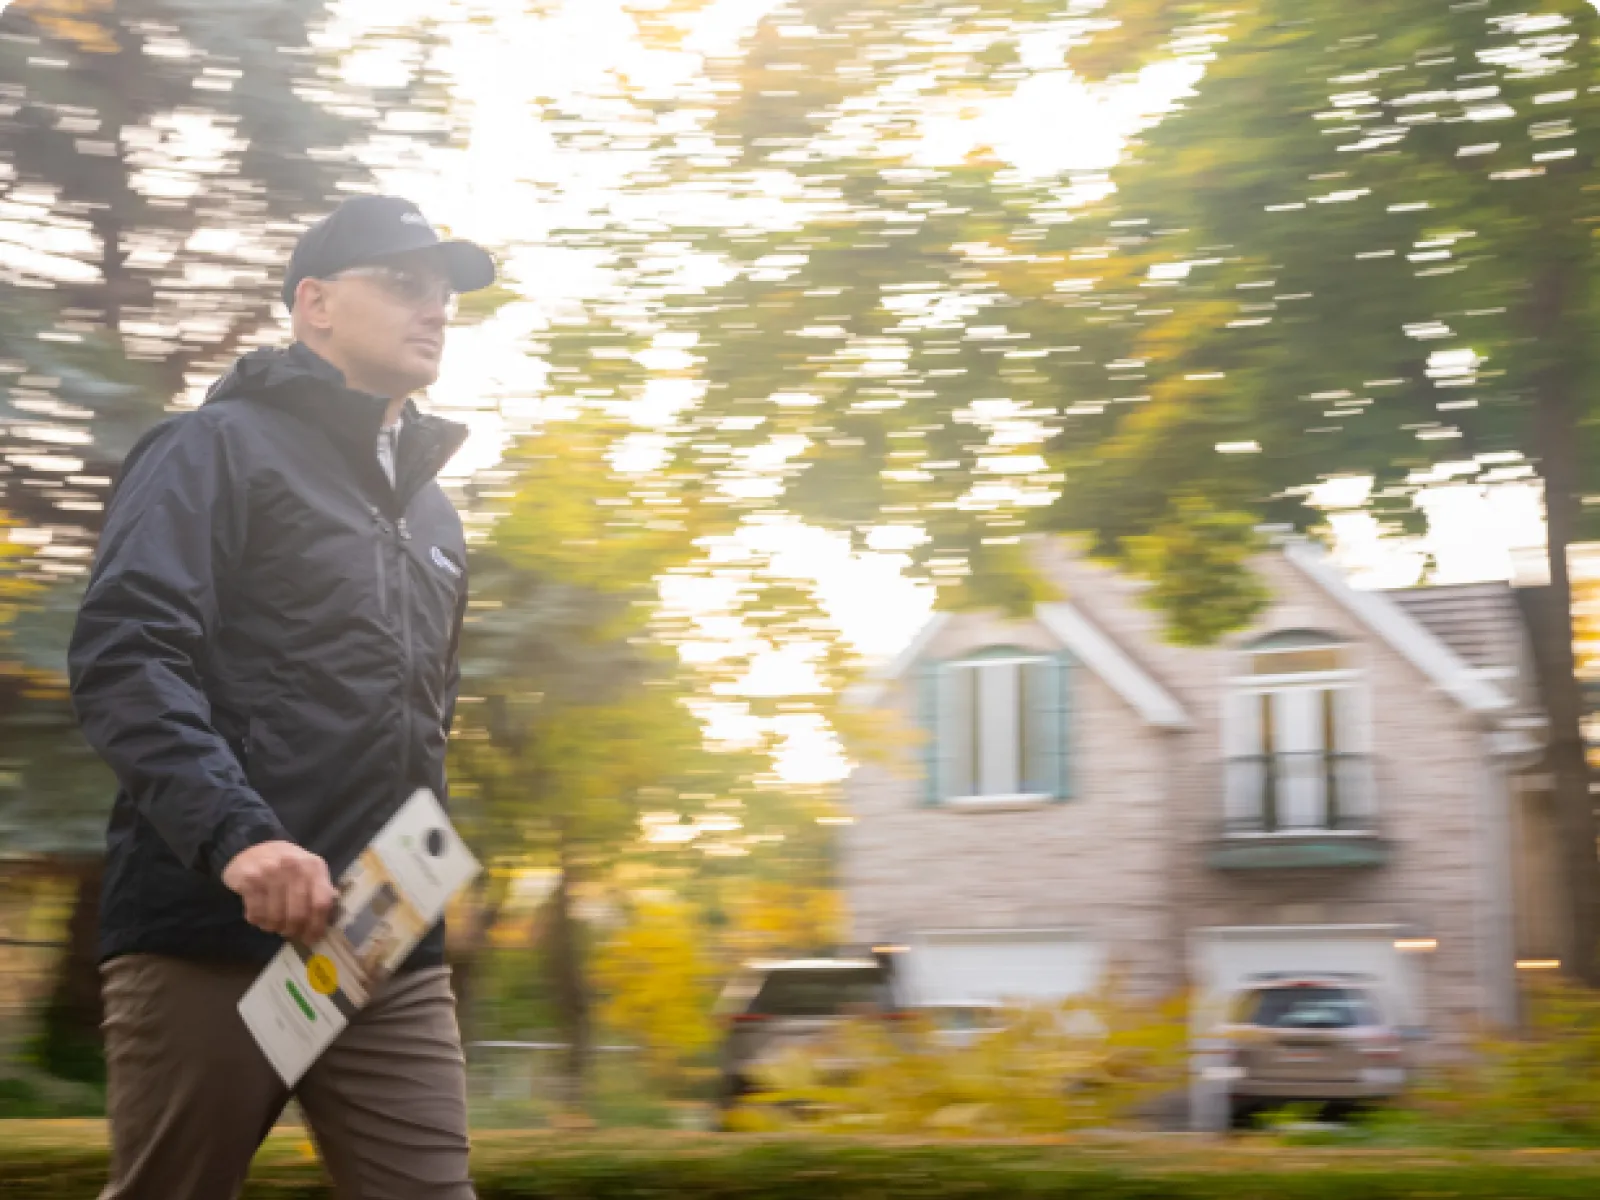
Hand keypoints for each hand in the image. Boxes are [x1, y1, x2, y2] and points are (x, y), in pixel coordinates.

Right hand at [221, 841, 337, 944]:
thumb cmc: (285, 864)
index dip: (317, 926)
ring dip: (274, 927)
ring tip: (273, 924)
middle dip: (293, 930)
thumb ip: (320, 889)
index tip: (311, 938)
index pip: (321, 903)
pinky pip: (256, 912)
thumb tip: (329, 918)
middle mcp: (294, 867)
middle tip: (289, 932)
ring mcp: (271, 872)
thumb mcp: (308, 870)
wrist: (252, 847)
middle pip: (298, 914)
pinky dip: (258, 921)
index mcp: (314, 866)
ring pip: (276, 916)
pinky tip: (259, 916)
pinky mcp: (250, 879)